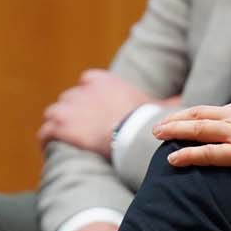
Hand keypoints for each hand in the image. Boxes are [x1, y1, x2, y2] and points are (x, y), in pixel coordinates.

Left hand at [38, 69, 176, 158]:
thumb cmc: (144, 121)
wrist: (129, 135)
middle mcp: (80, 90)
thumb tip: (183, 103)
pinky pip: (46, 132)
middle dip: (74, 113)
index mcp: (100, 80)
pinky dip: (47, 140)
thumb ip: (167, 103)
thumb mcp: (157, 107)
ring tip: (63, 141)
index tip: (94, 112)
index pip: (86, 84)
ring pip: (55, 114)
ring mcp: (67, 107)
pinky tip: (50, 149)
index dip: (89, 99)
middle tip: (81, 131)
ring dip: (58, 126)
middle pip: (70, 100)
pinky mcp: (58, 125)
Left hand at [154, 93, 230, 184]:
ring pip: (200, 127)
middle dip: (179, 117)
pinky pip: (208, 153)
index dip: (204, 115)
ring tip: (156, 135)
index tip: (191, 120)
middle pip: (204, 112)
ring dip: (174, 130)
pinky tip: (172, 159)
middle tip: (160, 123)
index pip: (225, 108)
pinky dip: (187, 154)